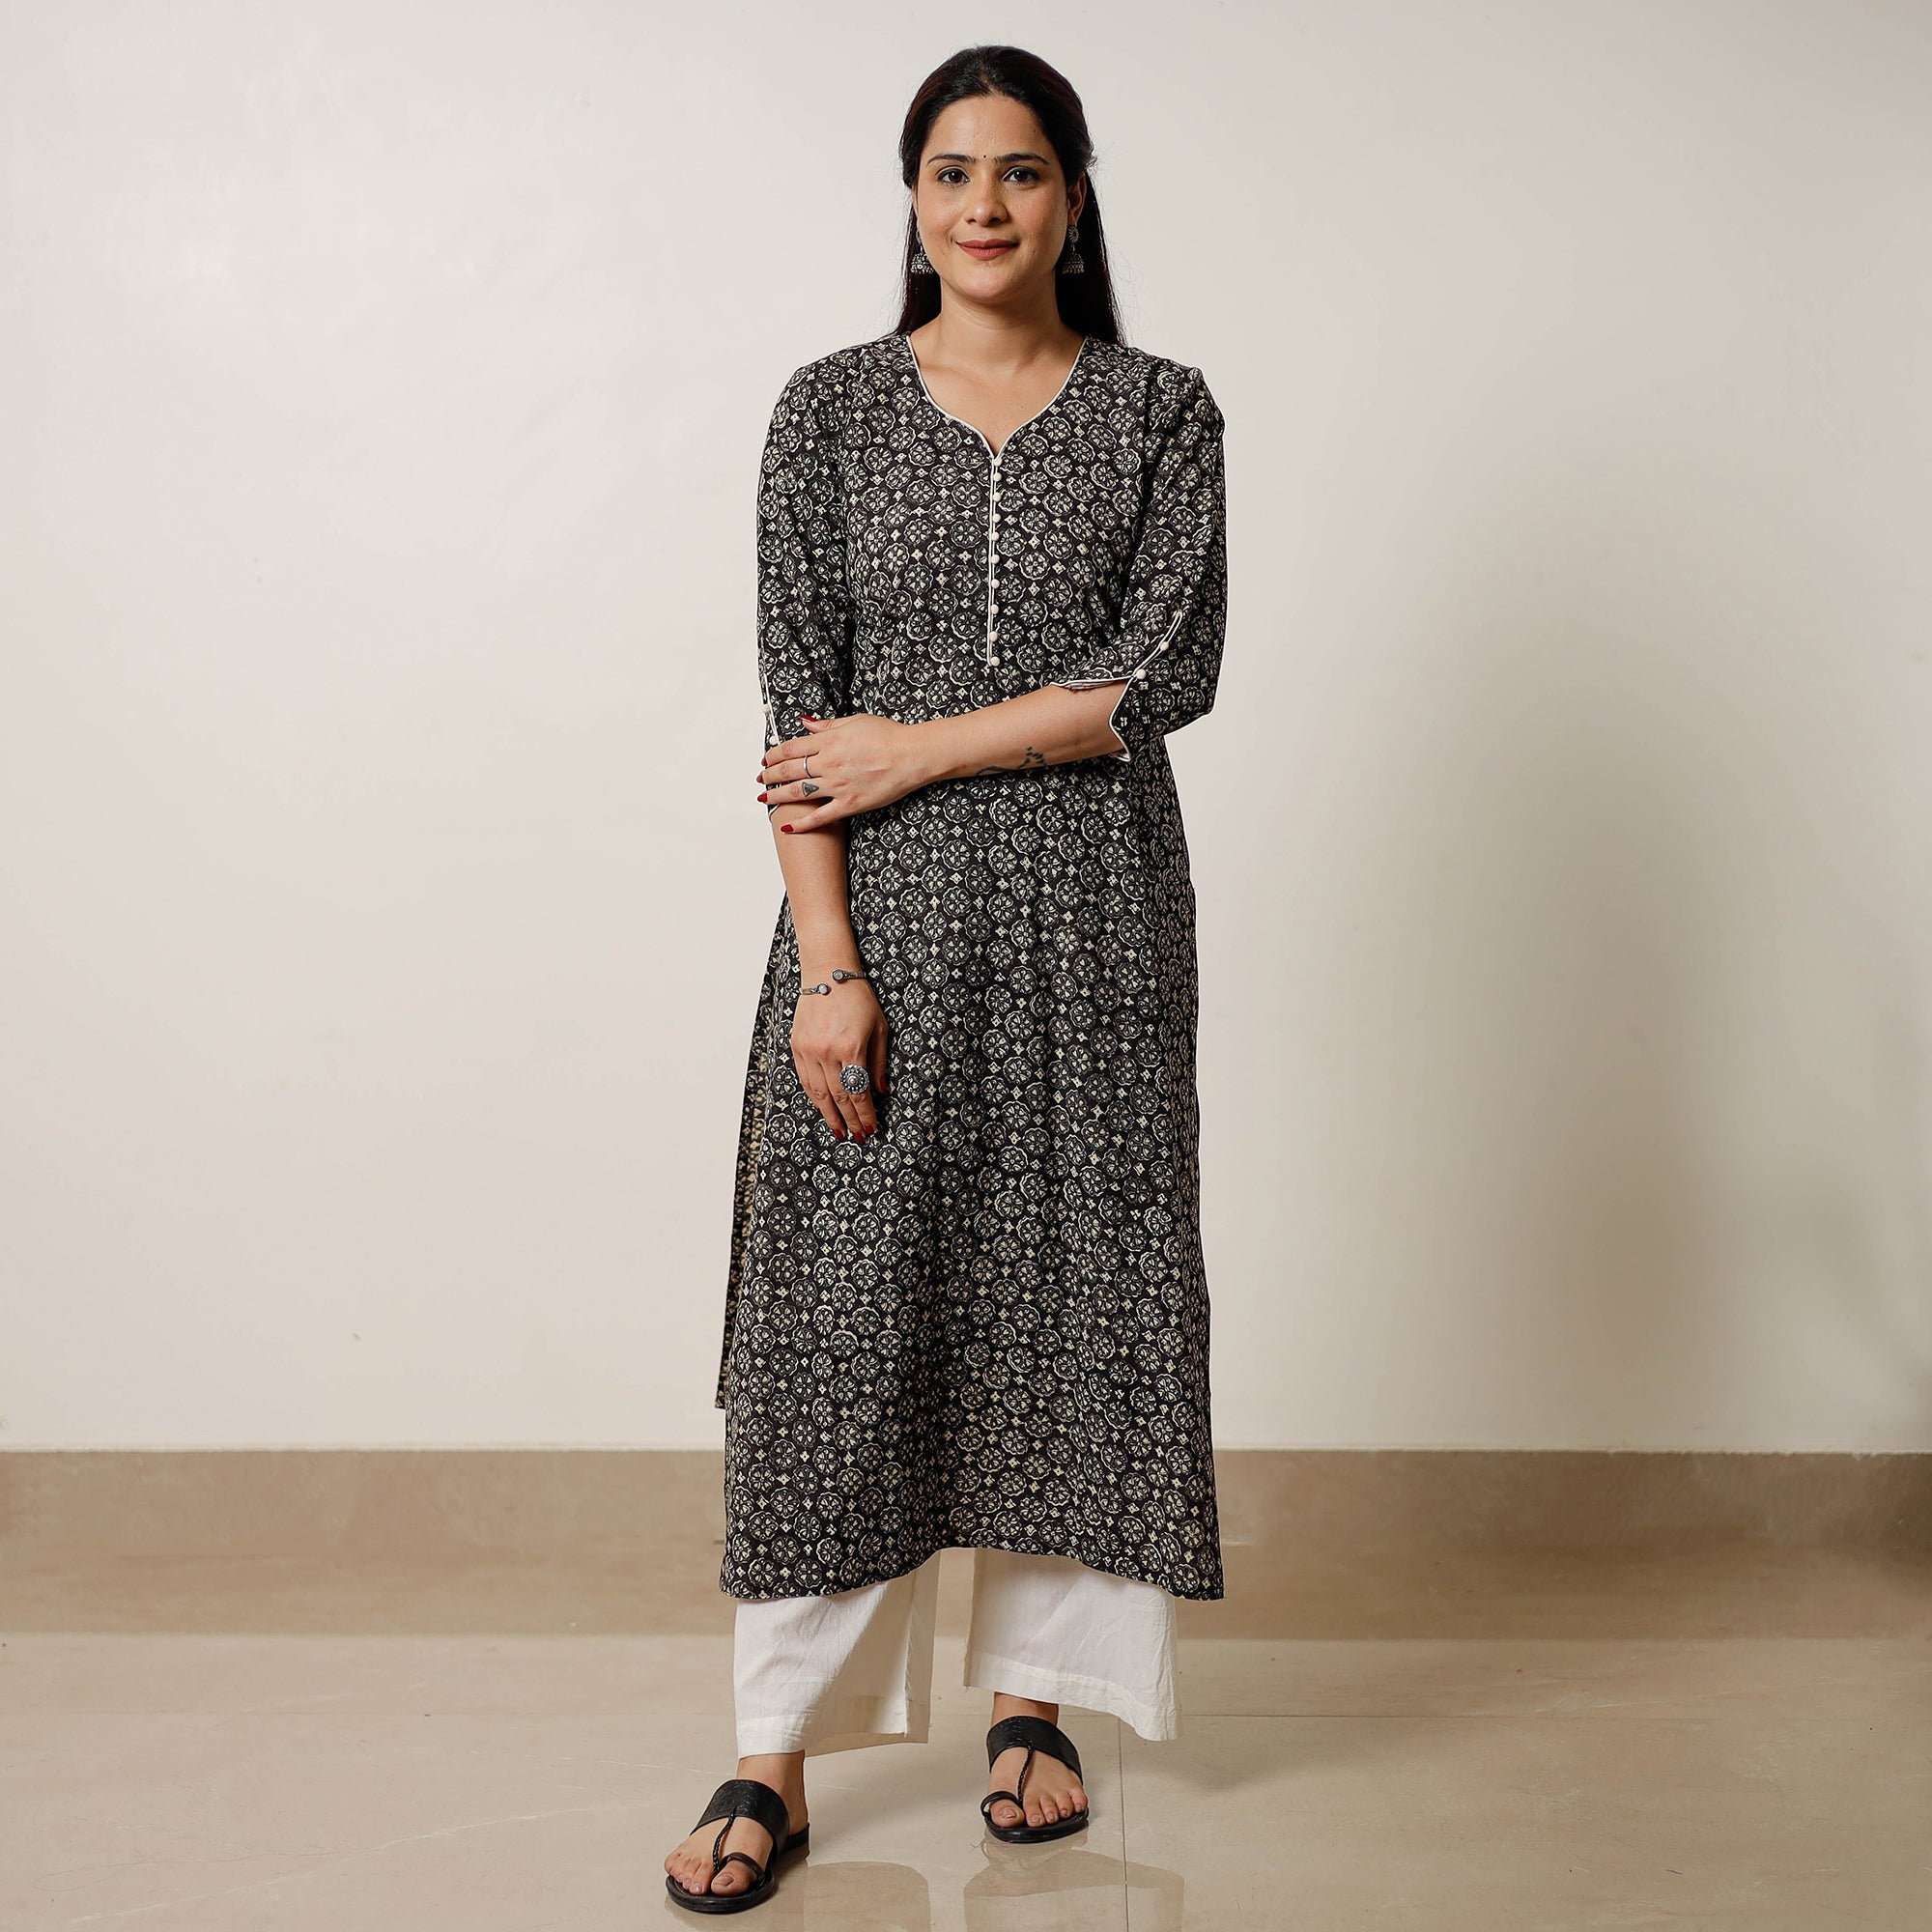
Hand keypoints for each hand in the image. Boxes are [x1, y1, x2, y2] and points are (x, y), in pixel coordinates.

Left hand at [759, 713, 933, 828]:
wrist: (912, 755)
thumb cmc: (889, 735)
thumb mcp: (855, 721)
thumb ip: (827, 725)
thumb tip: (805, 723)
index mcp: (829, 740)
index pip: (791, 748)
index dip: (774, 754)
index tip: (766, 759)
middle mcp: (828, 763)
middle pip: (789, 770)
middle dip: (770, 775)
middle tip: (762, 779)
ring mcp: (837, 785)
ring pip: (798, 792)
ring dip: (778, 796)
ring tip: (765, 797)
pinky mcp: (849, 804)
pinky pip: (820, 817)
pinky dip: (802, 824)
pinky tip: (787, 827)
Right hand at [792, 974, 888, 1139]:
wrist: (827, 974)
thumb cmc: (858, 998)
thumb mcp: (879, 1028)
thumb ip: (879, 1062)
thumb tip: (880, 1090)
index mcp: (852, 1047)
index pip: (858, 1091)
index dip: (864, 1113)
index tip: (870, 1127)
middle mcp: (828, 1052)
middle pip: (839, 1096)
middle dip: (849, 1119)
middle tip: (857, 1136)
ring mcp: (809, 1050)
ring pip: (819, 1092)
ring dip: (829, 1115)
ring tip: (838, 1131)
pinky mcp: (797, 1047)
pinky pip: (805, 1080)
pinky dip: (814, 1097)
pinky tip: (822, 1108)